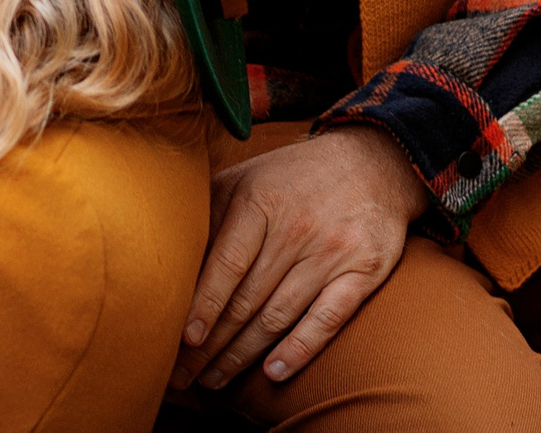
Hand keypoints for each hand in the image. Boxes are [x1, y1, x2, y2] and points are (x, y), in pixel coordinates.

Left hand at [171, 126, 428, 391]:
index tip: (182, 339)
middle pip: (247, 299)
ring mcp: (332, 252)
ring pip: (279, 316)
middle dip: (211, 344)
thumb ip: (210, 213)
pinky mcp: (364, 272)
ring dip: (243, 355)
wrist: (371, 162)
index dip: (203, 305)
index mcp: (259, 201)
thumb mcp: (246, 178)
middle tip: (184, 374)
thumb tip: (168, 257)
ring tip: (215, 378)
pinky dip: (299, 349)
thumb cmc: (292, 177)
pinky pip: (327, 320)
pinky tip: (273, 372)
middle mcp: (296, 228)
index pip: (226, 263)